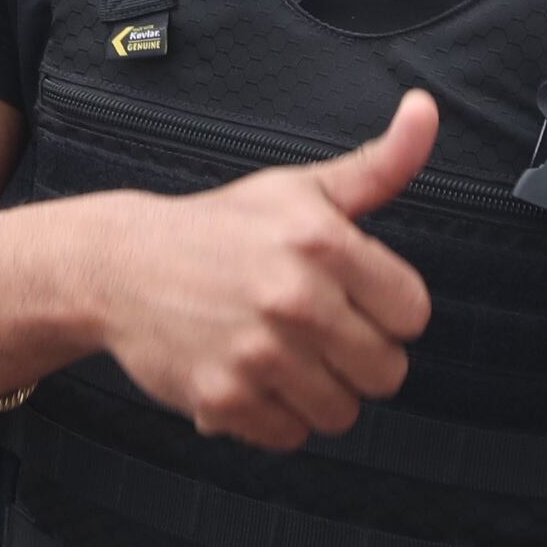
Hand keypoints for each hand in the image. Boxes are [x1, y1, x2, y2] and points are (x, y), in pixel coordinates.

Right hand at [96, 90, 437, 451]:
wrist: (119, 264)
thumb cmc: (219, 228)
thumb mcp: (300, 189)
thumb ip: (380, 164)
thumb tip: (426, 110)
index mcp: (322, 243)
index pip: (413, 315)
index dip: (385, 310)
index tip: (351, 298)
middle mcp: (295, 299)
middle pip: (386, 373)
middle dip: (356, 356)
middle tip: (314, 331)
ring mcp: (259, 354)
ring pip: (341, 412)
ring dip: (318, 392)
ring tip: (281, 354)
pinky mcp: (225, 399)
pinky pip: (289, 436)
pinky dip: (273, 416)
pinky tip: (249, 375)